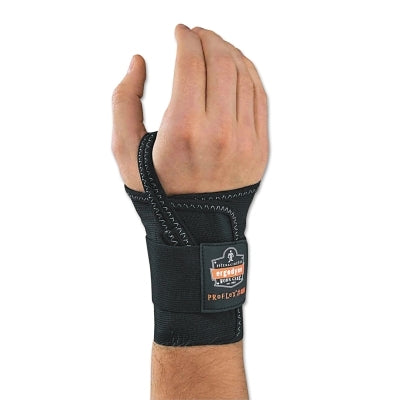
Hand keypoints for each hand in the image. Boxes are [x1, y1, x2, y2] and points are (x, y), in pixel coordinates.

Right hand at [112, 24, 268, 194]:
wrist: (195, 229)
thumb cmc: (159, 193)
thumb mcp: (124, 152)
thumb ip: (124, 101)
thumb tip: (139, 62)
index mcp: (183, 129)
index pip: (191, 62)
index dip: (185, 38)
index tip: (180, 31)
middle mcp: (219, 131)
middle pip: (221, 61)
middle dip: (208, 38)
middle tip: (198, 34)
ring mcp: (245, 140)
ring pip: (244, 75)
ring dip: (229, 52)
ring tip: (216, 47)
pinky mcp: (260, 147)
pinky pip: (259, 97)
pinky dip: (248, 74)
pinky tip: (236, 67)